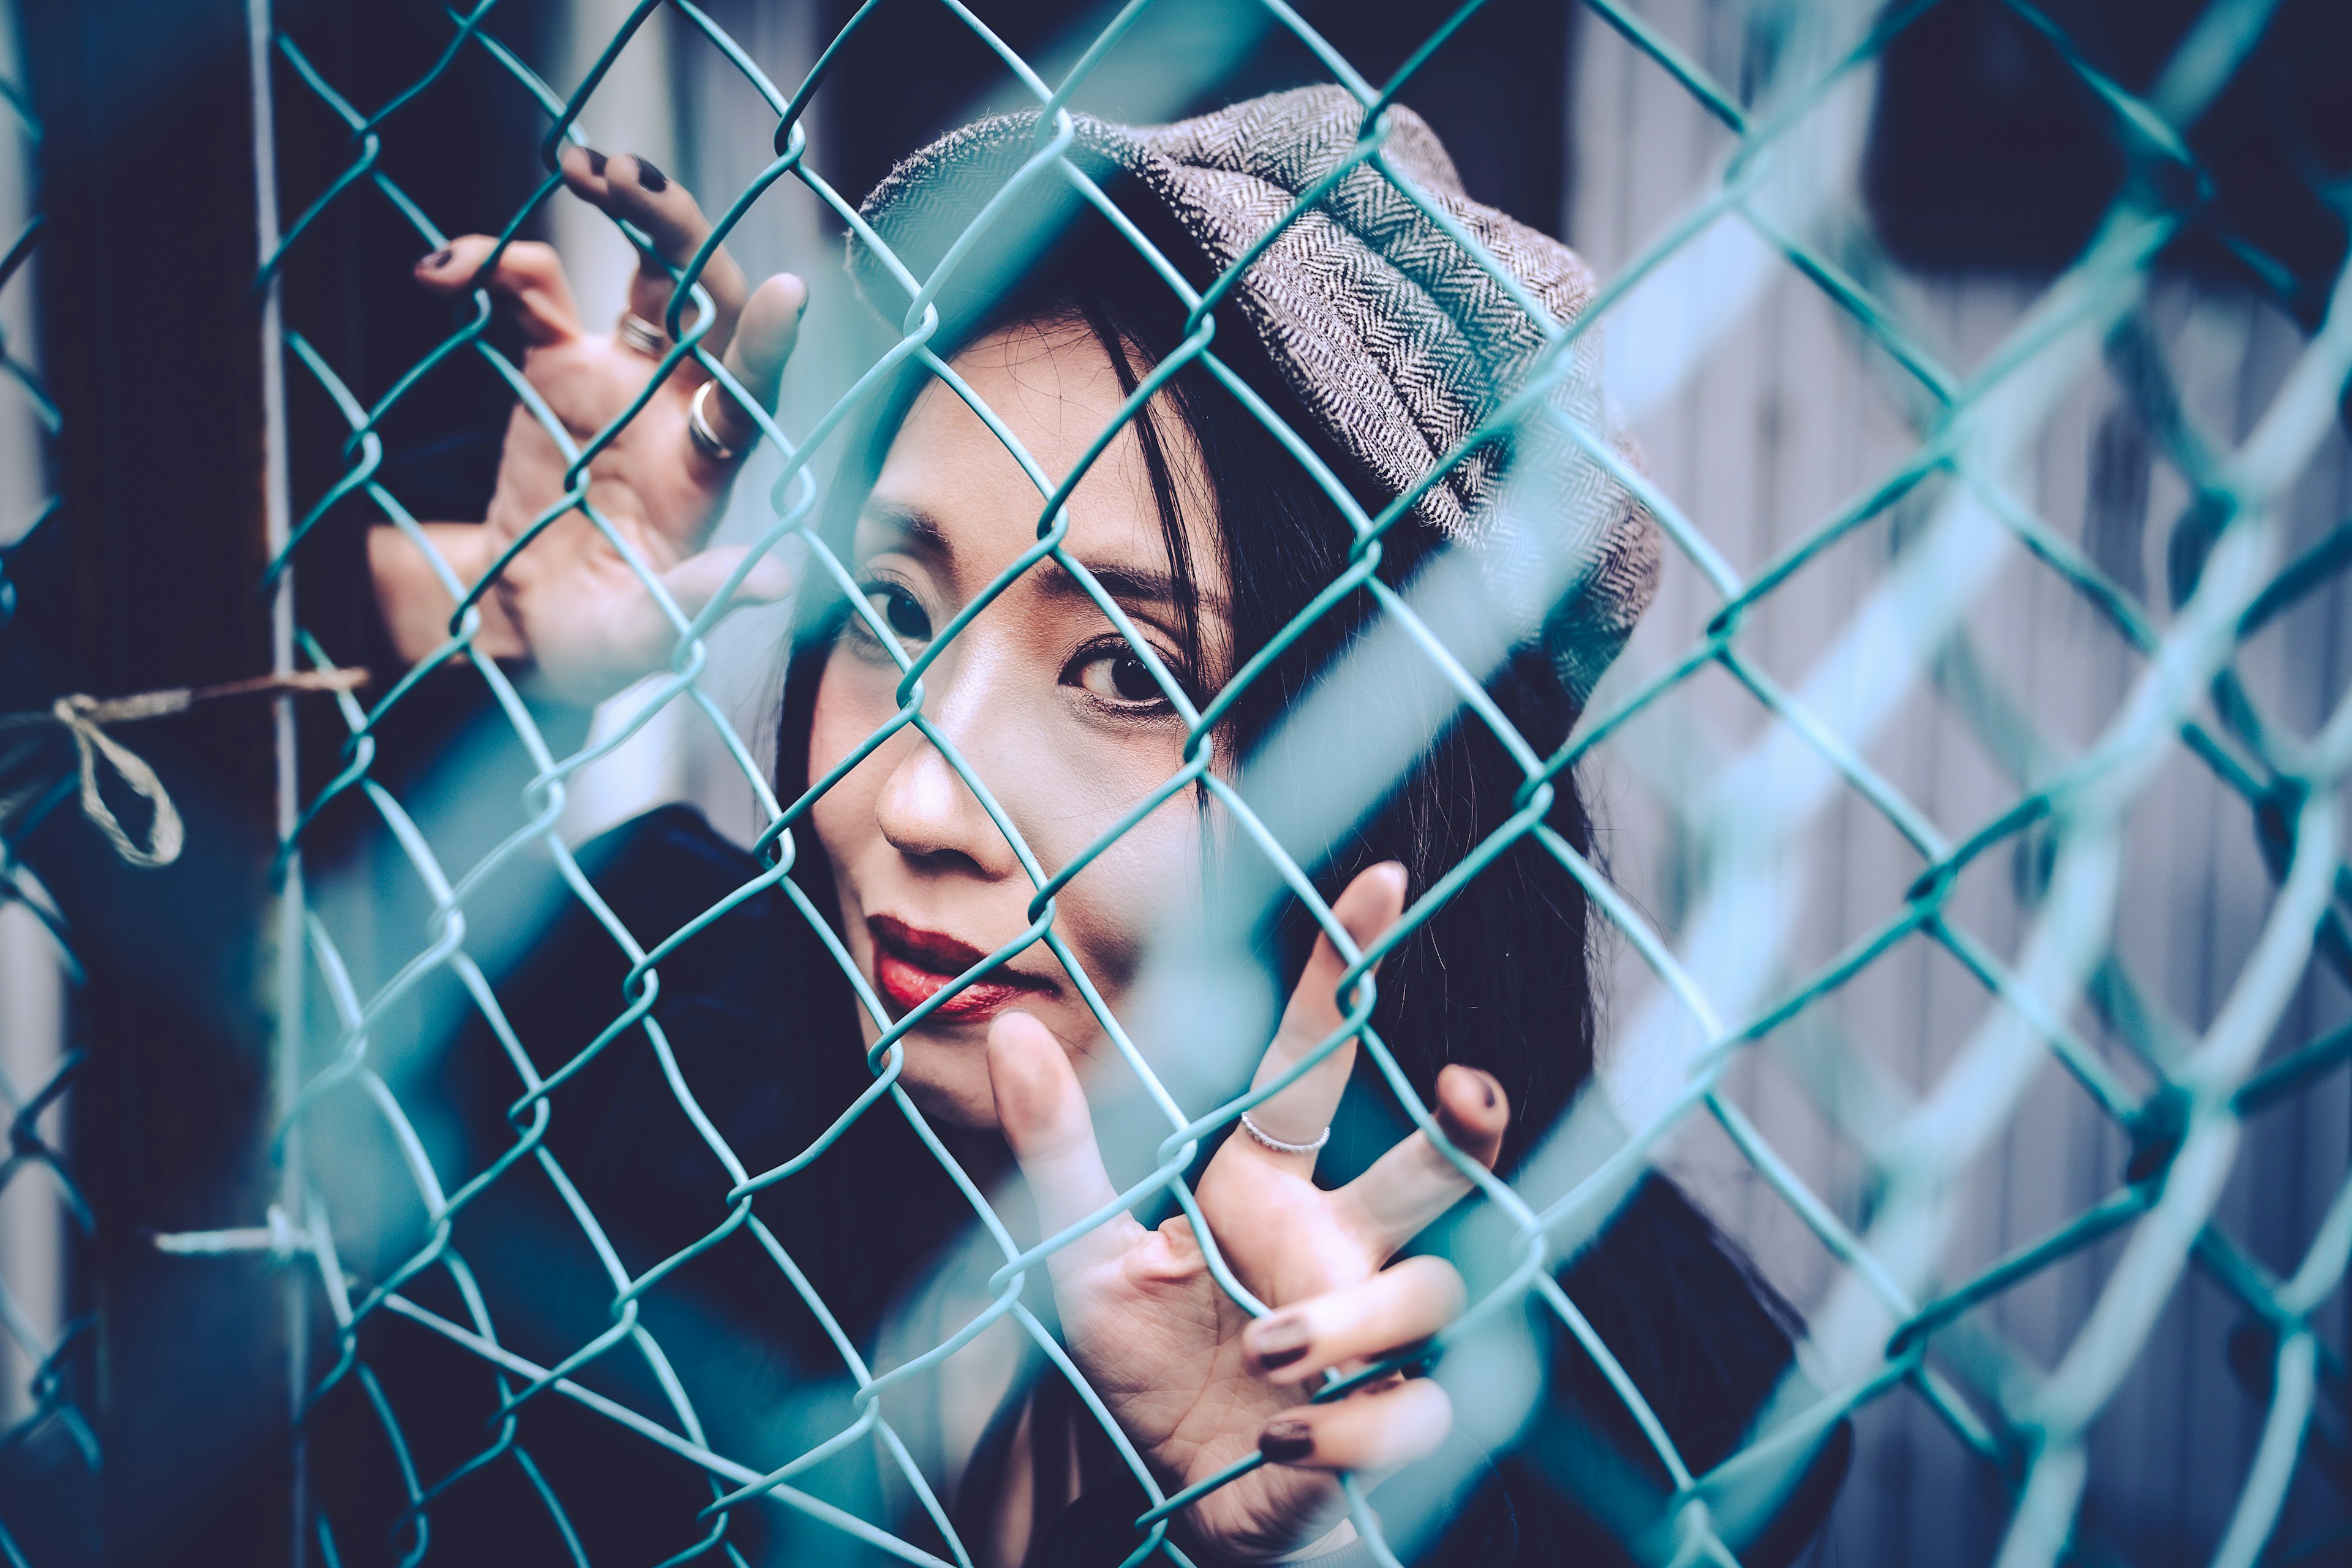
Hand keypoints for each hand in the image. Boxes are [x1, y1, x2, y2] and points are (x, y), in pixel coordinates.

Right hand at [369, 149, 805, 705]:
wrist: (525, 629)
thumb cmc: (599, 645)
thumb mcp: (644, 639)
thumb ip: (701, 601)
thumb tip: (780, 583)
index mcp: (706, 468)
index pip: (751, 394)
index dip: (767, 347)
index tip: (785, 292)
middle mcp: (677, 407)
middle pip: (699, 297)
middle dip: (676, 229)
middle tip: (627, 177)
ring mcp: (618, 379)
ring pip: (640, 271)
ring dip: (623, 208)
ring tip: (580, 162)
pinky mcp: (555, 368)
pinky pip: (530, 293)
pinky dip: (492, 265)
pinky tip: (439, 271)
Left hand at [987, 864, 1509, 1560]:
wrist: (1166, 1495)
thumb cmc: (1139, 1364)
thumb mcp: (1080, 1254)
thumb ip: (1057, 1146)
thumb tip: (1008, 1026)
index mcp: (1266, 1183)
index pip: (1314, 1061)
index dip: (1344, 971)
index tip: (1376, 880)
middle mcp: (1335, 1239)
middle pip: (1434, 1166)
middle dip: (1466, 1127)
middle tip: (1463, 1090)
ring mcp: (1373, 1328)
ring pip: (1426, 1287)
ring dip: (1348, 1320)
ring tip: (1264, 1355)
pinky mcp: (1390, 1418)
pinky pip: (1417, 1408)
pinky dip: (1354, 1427)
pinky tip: (1284, 1436)